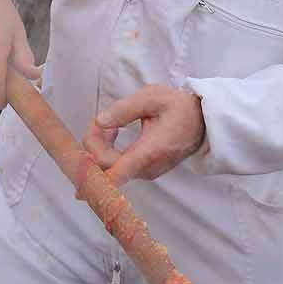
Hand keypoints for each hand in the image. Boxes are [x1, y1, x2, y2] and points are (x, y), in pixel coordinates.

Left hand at [82, 85, 204, 186]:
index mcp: (149, 151)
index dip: (94, 179)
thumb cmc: (179, 107)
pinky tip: (114, 133)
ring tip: (109, 125)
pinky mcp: (145, 170)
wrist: (203, 121)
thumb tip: (100, 121)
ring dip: (100, 147)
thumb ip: (125, 109)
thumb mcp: (153, 97)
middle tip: (98, 121)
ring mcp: (147, 172)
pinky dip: (108, 152)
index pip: (117, 173)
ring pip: (111, 168)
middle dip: (93, 144)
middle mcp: (147, 168)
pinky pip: (119, 167)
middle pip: (107, 167)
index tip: (79, 186)